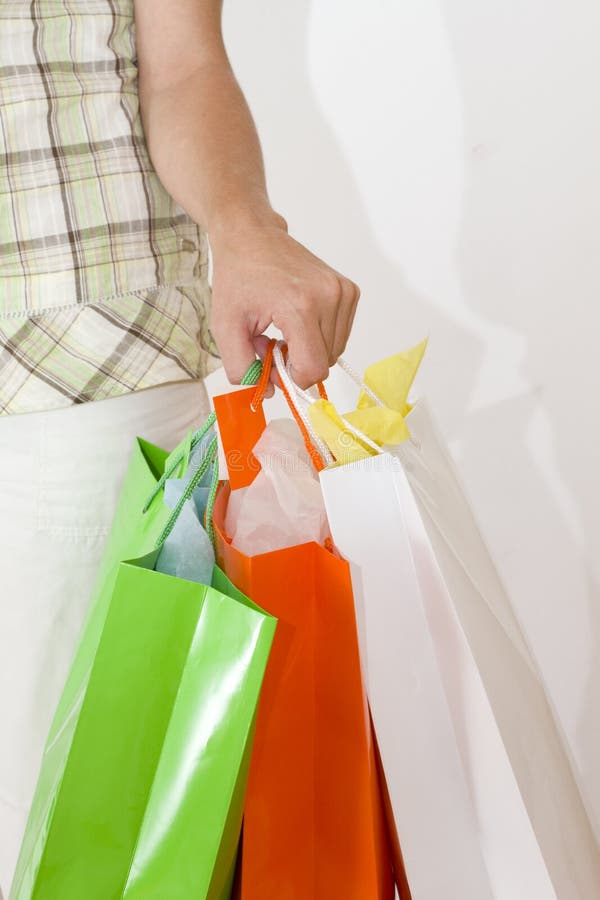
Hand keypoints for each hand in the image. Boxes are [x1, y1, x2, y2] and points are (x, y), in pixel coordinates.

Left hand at [208, 209, 360, 389]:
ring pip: (336, 351)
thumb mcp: (225, 327)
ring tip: (285, 330)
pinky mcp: (349, 290)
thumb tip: (268, 392)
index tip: (272, 363)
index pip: (312, 369)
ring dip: (310, 350)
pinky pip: (341, 334)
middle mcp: (329, 297)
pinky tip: (299, 320)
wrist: (251, 235)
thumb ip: (242, 368)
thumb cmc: (237, 277)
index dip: (292, 378)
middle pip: (325, 363)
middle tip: (273, 343)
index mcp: (300, 306)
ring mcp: (343, 292)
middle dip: (298, 363)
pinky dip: (321, 336)